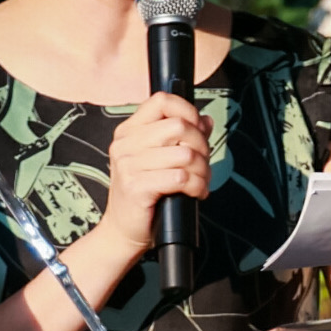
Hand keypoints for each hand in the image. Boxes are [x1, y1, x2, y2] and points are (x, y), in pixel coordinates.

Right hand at [98, 93, 209, 255]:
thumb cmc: (147, 192)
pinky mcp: (136, 187)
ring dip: (202, 170)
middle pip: (179, 126)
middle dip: (201, 146)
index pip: (161, 101)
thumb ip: (183, 137)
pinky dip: (196, 186)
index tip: (198, 130)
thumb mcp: (162, 159)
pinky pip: (181, 178)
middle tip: (201, 164)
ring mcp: (127, 165)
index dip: (188, 111)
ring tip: (199, 181)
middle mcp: (125, 144)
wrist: (124, 229)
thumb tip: (206, 120)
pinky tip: (195, 193)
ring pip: (185, 154)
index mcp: (129, 131)